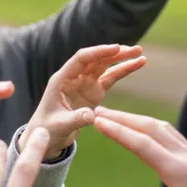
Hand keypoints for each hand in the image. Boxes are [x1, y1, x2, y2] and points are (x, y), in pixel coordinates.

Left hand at [19, 44, 144, 158]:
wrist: (47, 137)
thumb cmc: (47, 129)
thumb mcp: (59, 125)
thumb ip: (76, 119)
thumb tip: (92, 116)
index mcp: (61, 79)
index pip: (81, 59)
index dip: (98, 52)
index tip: (115, 48)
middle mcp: (74, 77)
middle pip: (96, 59)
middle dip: (114, 53)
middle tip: (133, 50)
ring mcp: (85, 83)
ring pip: (105, 66)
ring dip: (121, 59)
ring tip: (139, 52)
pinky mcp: (94, 92)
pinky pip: (111, 78)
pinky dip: (123, 71)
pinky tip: (138, 64)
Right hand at [91, 106, 186, 186]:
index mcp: (178, 171)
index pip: (141, 144)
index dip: (117, 131)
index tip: (97, 121)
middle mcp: (185, 157)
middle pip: (149, 128)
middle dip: (122, 118)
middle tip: (97, 112)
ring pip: (161, 128)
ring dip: (136, 119)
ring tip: (114, 117)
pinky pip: (171, 134)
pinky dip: (151, 126)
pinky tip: (144, 129)